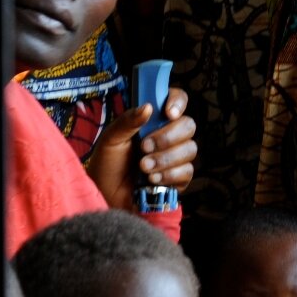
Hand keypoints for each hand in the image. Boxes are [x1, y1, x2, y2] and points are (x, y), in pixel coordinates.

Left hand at [88, 87, 198, 211]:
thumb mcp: (110, 139)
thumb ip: (127, 122)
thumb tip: (148, 106)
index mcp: (153, 120)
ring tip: (143, 167)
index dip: (178, 102)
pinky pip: (187, 171)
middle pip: (188, 125)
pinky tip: (152, 180)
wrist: (106, 196)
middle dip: (167, 137)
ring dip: (165, 159)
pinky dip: (169, 175)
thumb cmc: (107, 165)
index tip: (169, 113)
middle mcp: (168, 135)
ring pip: (190, 149)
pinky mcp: (179, 178)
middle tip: (144, 147)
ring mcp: (176, 156)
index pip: (176, 100)